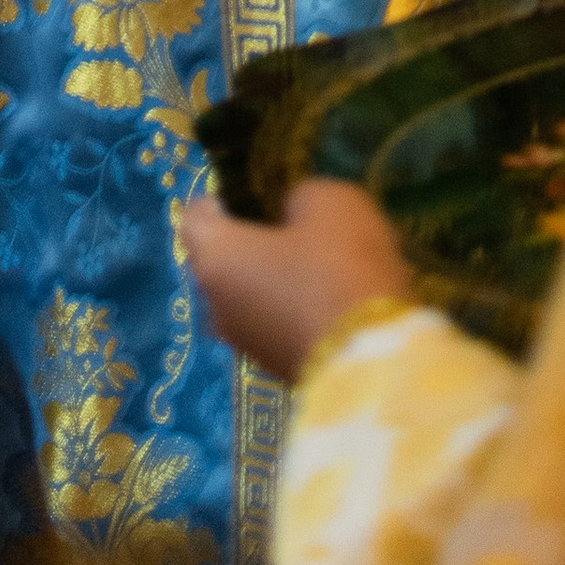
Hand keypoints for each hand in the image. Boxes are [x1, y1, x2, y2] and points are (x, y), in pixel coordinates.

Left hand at [185, 180, 414, 385]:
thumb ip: (300, 197)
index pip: (194, 217)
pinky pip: (272, 325)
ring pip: (246, 296)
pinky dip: (290, 311)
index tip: (249, 195)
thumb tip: (293, 212)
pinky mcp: (273, 369)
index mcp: (216, 255)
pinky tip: (327, 302)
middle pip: (220, 260)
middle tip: (289, 228)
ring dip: (271, 280)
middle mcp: (216, 303)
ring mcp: (243, 343)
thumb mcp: (330, 203)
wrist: (369, 362)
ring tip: (316, 266)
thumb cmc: (338, 268)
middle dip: (247, 242)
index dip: (219, 200)